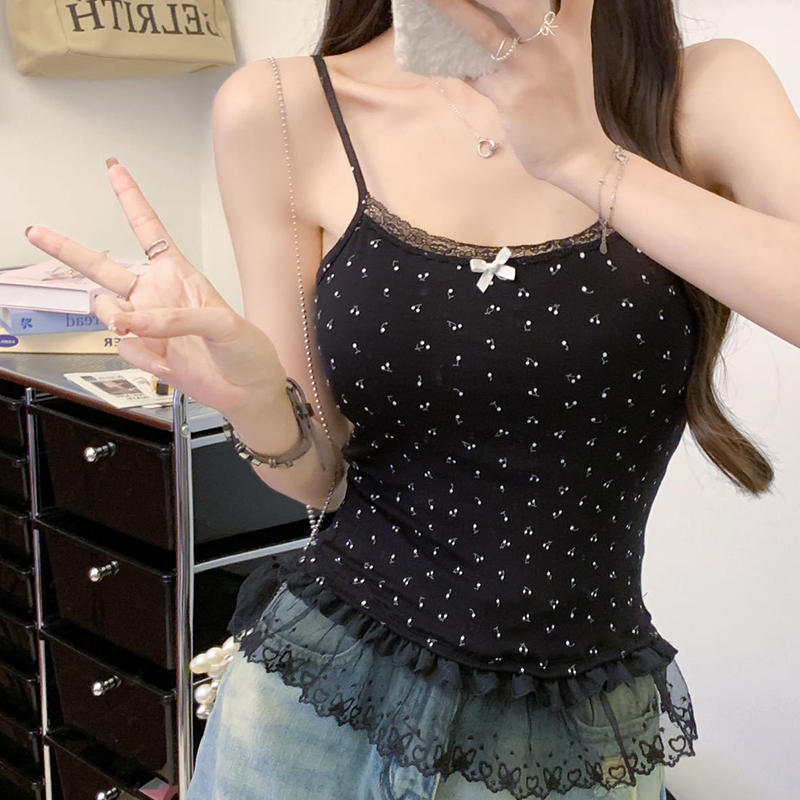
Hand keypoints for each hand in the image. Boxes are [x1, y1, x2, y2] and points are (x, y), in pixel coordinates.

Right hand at [24, 159, 287, 416]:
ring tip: (133, 324)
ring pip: (106, 311)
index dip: (132, 199)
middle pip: (104, 267)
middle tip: (38, 232)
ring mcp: (148, 326)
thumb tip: (131, 322)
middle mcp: (157, 296)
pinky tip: (166, 360)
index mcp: (179, 275)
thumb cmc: (247, 350)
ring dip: (114, 316)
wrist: (248, 390)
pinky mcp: (145, 353)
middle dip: (68, 249)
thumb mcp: (222, 324)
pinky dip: (142, 356)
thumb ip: (176, 318)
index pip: (150, 230)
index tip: (114, 169)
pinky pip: (125, 348)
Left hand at [429, 0, 612, 181]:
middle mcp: (553, 42)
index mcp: (572, 28)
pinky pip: (475, 72)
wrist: (577, 155)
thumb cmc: (568, 107)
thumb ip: (562, 21)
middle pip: (517, 0)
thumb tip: (503, 21)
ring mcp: (532, 68)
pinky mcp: (513, 96)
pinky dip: (454, 61)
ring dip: (456, 10)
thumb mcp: (573, 57)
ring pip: (488, 30)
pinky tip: (432, 49)